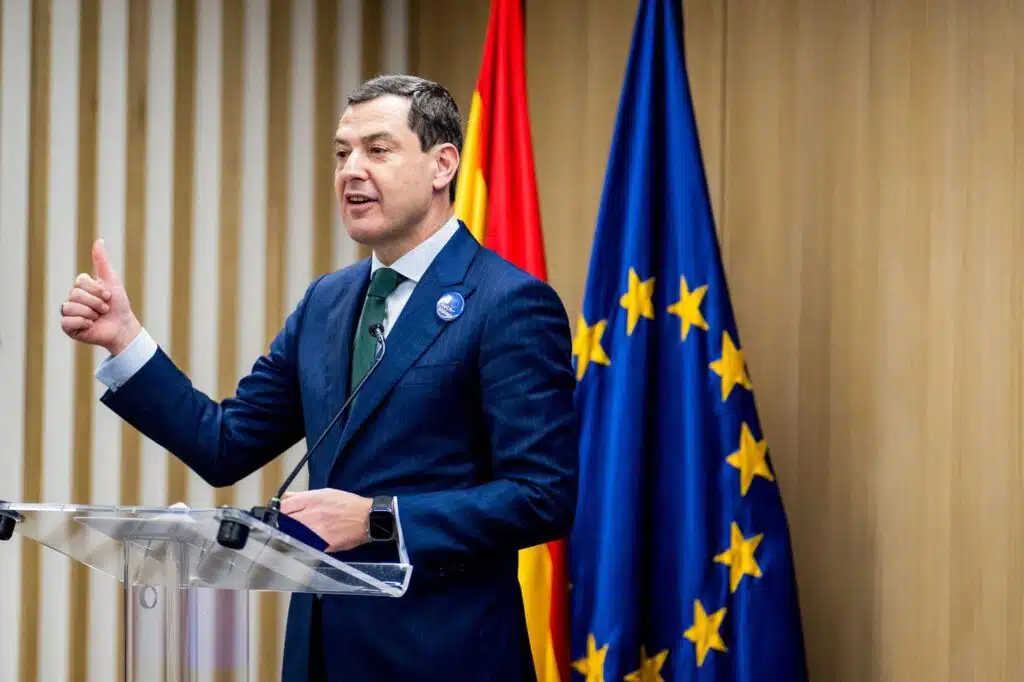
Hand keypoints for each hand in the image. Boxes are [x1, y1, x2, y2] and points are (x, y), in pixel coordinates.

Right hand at [59, 238, 140, 354]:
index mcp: (81, 287)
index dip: (97, 289)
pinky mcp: (69, 327)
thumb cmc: (119, 304)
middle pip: (75, 294)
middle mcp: (73, 299)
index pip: (80, 281)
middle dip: (95, 302)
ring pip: (69, 307)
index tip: (108, 295)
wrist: (123, 326)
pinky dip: (82, 323)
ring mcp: (70, 313)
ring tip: (98, 318)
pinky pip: (66, 322)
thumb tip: (99, 239)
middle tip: (105, 309)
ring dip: (90, 313)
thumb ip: (102, 262)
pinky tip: (91, 325)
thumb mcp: (112, 280)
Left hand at [279, 489, 372, 552]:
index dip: (279, 512)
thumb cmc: (349, 505)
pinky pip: (306, 546)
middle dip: (282, 525)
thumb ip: (304, 496)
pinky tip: (303, 545)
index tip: (278, 516)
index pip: (284, 506)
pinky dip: (302, 546)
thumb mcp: (326, 493)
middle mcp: (313, 514)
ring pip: (293, 535)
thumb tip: (287, 497)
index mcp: (313, 500)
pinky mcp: (324, 544)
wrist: (368, 518)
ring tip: (292, 537)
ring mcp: (318, 530)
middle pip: (286, 521)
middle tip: (283, 528)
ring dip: (290, 536)